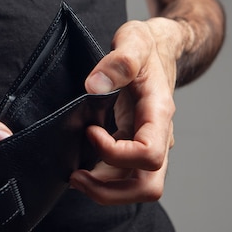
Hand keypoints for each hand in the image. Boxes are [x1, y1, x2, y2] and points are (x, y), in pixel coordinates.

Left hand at [69, 18, 183, 204]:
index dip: (116, 152)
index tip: (90, 130)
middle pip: (148, 186)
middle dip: (110, 190)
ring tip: (73, 177)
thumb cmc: (146, 45)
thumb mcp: (134, 40)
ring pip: (136, 188)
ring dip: (104, 191)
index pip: (149, 154)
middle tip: (75, 176)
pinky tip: (79, 167)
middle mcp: (157, 136)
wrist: (158, 49)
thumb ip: (119, 60)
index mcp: (158, 113)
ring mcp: (146, 144)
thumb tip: (93, 87)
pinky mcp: (133, 146)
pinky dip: (101, 181)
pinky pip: (123, 177)